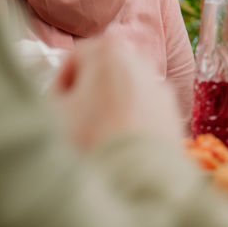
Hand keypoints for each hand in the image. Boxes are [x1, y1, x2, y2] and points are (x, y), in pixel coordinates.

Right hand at [52, 36, 181, 150]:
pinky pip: (146, 110)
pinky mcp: (172, 111)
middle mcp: (139, 62)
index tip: (56, 104)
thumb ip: (55, 93)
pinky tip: (120, 143)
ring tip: (98, 134)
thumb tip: (61, 97)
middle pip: (105, 71)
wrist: (137, 173)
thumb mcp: (55, 112)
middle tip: (75, 119)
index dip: (61, 82)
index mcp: (108, 53)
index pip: (76, 56)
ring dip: (111, 105)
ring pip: (126, 90)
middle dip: (88, 91)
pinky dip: (133, 120)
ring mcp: (160, 87)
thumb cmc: (91, 138)